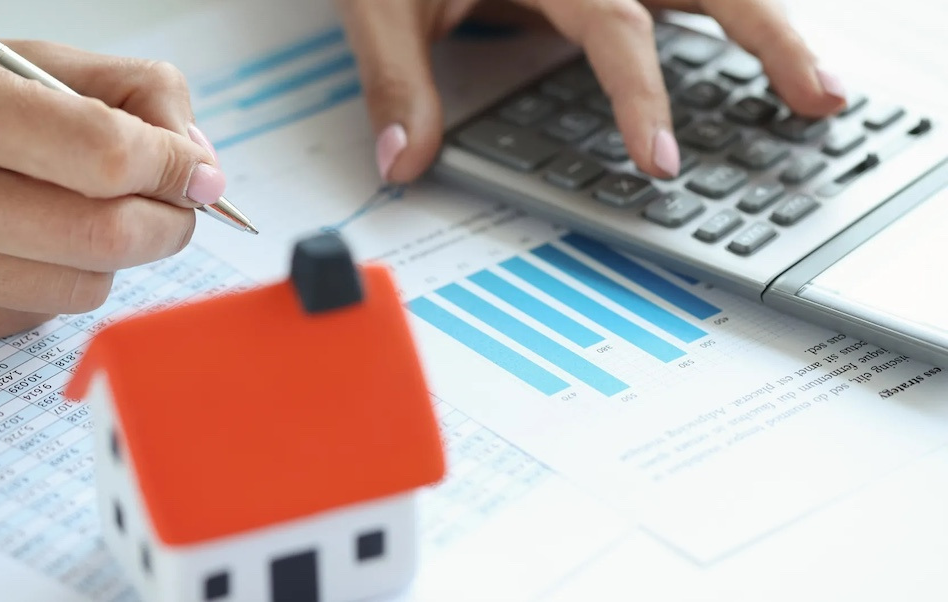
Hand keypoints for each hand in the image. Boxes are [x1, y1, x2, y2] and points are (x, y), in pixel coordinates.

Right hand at [0, 36, 223, 345]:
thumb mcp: (10, 55)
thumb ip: (120, 91)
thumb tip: (196, 158)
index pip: (105, 155)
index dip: (173, 166)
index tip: (198, 171)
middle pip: (106, 237)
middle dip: (167, 223)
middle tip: (174, 205)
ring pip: (81, 289)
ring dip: (113, 256)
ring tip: (87, 217)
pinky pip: (34, 317)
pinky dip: (55, 282)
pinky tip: (21, 246)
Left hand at [337, 0, 846, 181]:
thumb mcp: (384, 0)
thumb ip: (397, 79)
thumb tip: (405, 163)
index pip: (614, 25)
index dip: (641, 94)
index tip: (659, 160)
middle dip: (771, 40)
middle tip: (820, 100)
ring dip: (773, 27)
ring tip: (821, 89)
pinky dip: (731, 16)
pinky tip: (770, 48)